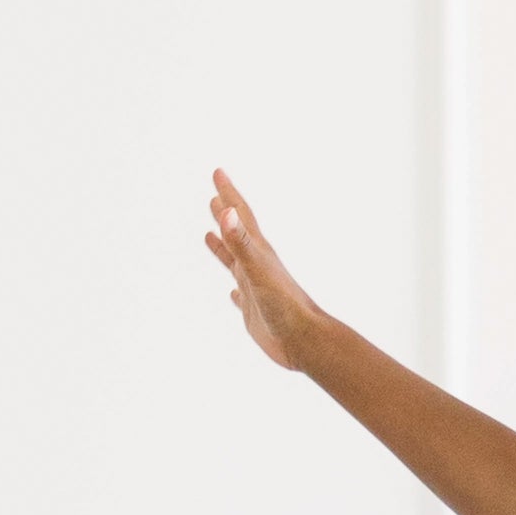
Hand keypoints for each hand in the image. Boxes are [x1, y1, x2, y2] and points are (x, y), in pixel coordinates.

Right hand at [202, 166, 321, 370]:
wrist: (305, 341)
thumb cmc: (284, 305)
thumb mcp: (257, 269)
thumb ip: (241, 241)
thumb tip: (227, 212)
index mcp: (258, 252)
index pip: (240, 216)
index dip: (228, 194)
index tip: (218, 172)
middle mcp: (257, 266)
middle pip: (238, 234)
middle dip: (225, 213)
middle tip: (214, 195)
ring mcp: (257, 289)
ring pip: (236, 263)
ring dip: (224, 247)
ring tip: (210, 235)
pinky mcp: (256, 312)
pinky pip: (241, 297)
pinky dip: (234, 292)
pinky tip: (233, 293)